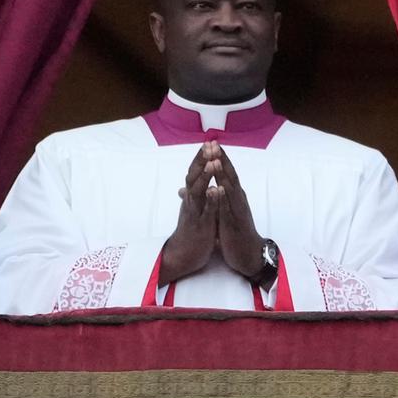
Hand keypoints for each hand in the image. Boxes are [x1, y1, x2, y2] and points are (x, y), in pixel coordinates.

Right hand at [159, 142, 218, 284]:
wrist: (182, 255)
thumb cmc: (190, 231)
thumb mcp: (191, 211)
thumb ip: (190, 198)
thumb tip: (184, 187)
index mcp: (192, 197)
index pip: (195, 173)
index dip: (201, 158)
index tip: (208, 142)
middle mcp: (191, 202)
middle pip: (194, 177)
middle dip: (201, 160)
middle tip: (208, 144)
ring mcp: (194, 213)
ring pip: (198, 191)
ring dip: (205, 176)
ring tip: (213, 162)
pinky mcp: (200, 225)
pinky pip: (206, 211)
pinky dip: (211, 200)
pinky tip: (216, 190)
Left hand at [206, 144, 265, 279]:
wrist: (248, 254)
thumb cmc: (235, 233)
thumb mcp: (223, 213)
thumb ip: (216, 200)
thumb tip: (204, 189)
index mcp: (234, 196)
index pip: (226, 174)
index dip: (219, 158)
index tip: (211, 143)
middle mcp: (237, 200)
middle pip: (229, 176)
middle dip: (221, 160)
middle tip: (214, 143)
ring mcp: (237, 210)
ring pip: (230, 189)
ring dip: (223, 174)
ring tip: (216, 160)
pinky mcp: (234, 223)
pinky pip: (229, 208)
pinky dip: (224, 197)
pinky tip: (219, 188)